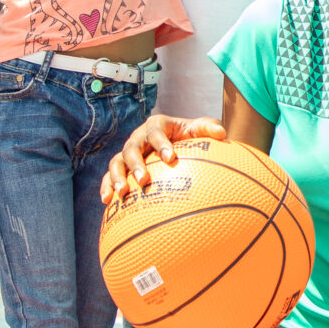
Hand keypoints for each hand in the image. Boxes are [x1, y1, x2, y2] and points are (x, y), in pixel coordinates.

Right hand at [99, 114, 227, 204]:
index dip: (162, 144)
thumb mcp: (199, 129)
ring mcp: (128, 153)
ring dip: (116, 177)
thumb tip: (222, 133)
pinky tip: (107, 202)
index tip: (171, 158)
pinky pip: (109, 177)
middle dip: (136, 164)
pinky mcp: (122, 167)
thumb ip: (209, 128)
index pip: (157, 132)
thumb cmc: (189, 136)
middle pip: (132, 148)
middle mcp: (138, 138)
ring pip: (116, 162)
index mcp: (156, 125)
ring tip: (122, 194)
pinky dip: (106, 187)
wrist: (175, 143)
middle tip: (144, 180)